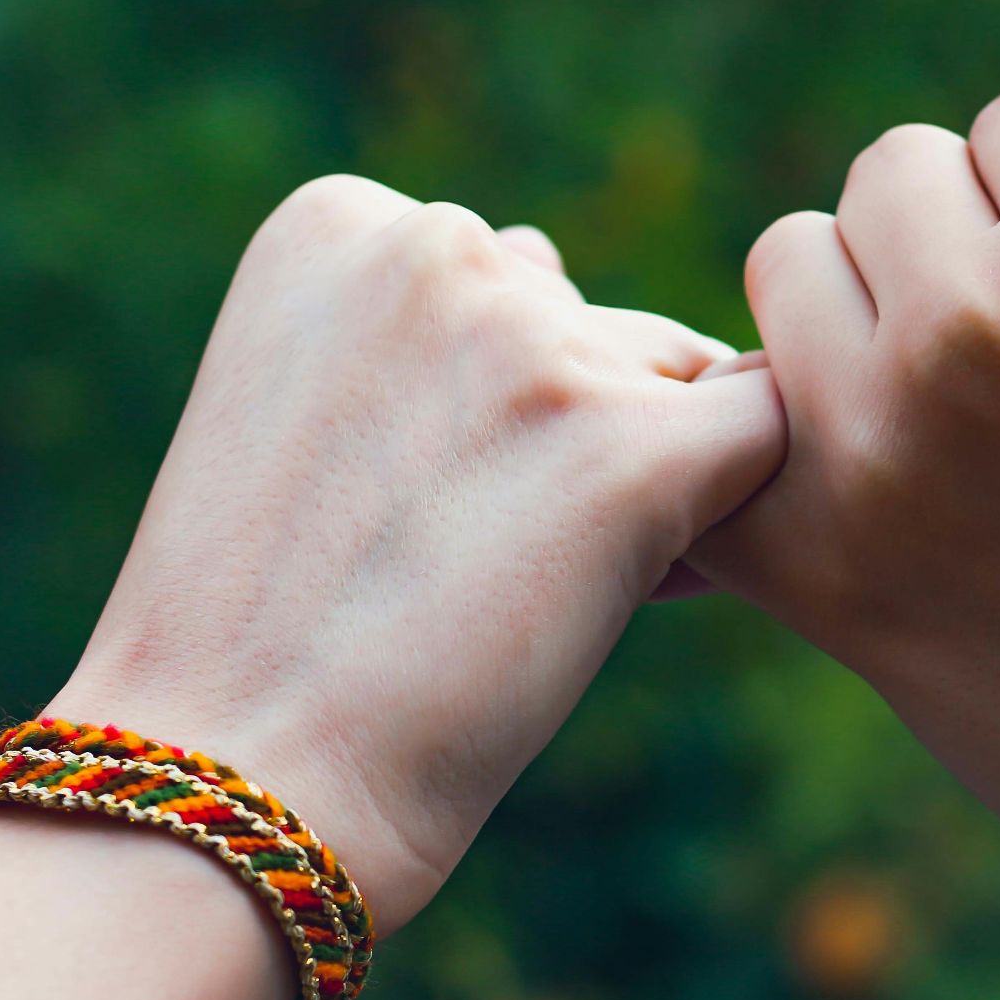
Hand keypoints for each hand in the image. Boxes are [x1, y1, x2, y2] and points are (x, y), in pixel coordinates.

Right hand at [46, 175, 784, 933]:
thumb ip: (439, 344)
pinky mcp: (631, 448)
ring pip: (677, 383)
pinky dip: (730, 508)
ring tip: (543, 597)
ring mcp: (538, 343)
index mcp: (343, 222)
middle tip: (495, 567)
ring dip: (651, 478)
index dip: (515, 397)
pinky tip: (656, 582)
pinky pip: (763, 432)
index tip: (437, 501)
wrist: (235, 776)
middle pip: (598, 328)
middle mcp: (439, 245)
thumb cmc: (261, 632)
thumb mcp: (311, 418)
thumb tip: (602, 320)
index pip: (514, 277)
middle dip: (588, 433)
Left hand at [690, 30, 999, 932]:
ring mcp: (869, 451)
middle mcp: (965, 327)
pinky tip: (868, 478)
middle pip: (891, 177)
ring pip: (792, 269)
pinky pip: (730, 422)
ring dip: (868, 311)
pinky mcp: (810, 566)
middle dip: (967, 237)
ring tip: (969, 416)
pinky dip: (783, 431)